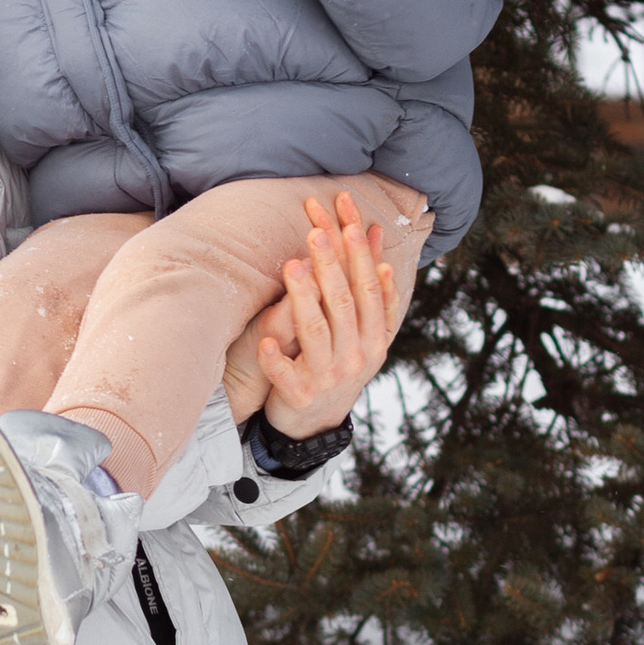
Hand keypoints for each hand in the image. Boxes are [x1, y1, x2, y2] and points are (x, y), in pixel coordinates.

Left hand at [258, 190, 418, 436]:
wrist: (318, 422)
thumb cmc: (338, 363)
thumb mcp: (362, 330)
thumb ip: (367, 283)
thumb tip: (376, 232)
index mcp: (374, 336)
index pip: (367, 287)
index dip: (359, 254)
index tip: (349, 221)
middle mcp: (357, 355)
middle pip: (343, 303)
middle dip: (331, 265)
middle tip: (315, 232)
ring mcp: (329, 376)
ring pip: (315, 332)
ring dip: (303, 298)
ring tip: (291, 267)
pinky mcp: (301, 396)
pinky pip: (286, 376)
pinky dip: (277, 361)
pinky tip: (266, 344)